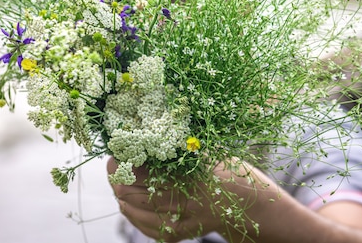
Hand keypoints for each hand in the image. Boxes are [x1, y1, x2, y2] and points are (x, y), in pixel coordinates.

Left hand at [107, 158, 263, 241]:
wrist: (249, 205)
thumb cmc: (229, 172)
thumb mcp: (210, 153)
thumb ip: (185, 147)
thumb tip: (154, 129)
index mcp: (196, 174)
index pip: (153, 169)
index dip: (132, 161)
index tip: (121, 150)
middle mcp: (191, 199)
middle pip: (144, 192)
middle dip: (122, 179)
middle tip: (112, 167)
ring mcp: (187, 219)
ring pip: (146, 211)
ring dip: (126, 198)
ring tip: (116, 186)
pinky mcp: (185, 232)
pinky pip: (153, 229)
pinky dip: (136, 218)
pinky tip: (127, 207)